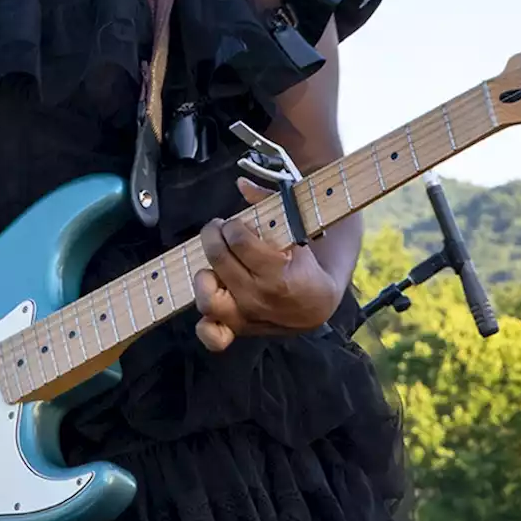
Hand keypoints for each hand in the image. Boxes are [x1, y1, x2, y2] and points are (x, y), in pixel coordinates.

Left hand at [194, 177, 341, 352]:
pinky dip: (205, 326)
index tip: (237, 224)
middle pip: (218, 258)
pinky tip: (209, 304)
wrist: (316, 304)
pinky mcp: (238, 329)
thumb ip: (268, 204)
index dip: (233, 225)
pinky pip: (213, 336)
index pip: (238, 239)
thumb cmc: (303, 263)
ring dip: (205, 273)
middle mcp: (258, 296)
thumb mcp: (295, 231)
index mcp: (278, 272)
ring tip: (213, 263)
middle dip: (215, 234)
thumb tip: (241, 183)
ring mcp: (246, 316)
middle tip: (220, 229)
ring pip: (206, 297)